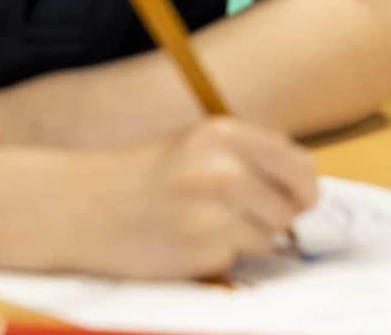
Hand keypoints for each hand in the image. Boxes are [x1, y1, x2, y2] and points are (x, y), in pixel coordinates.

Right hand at [60, 116, 317, 280]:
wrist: (83, 208)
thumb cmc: (146, 176)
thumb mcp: (199, 144)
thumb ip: (251, 156)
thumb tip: (307, 185)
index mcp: (226, 134)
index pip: (299, 164)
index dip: (303, 186)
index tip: (298, 198)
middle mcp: (224, 169)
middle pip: (290, 205)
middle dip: (275, 215)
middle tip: (241, 214)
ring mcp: (213, 212)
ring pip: (269, 235)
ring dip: (247, 237)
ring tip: (207, 224)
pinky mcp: (201, 250)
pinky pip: (238, 256)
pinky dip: (222, 254)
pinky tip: (190, 240)